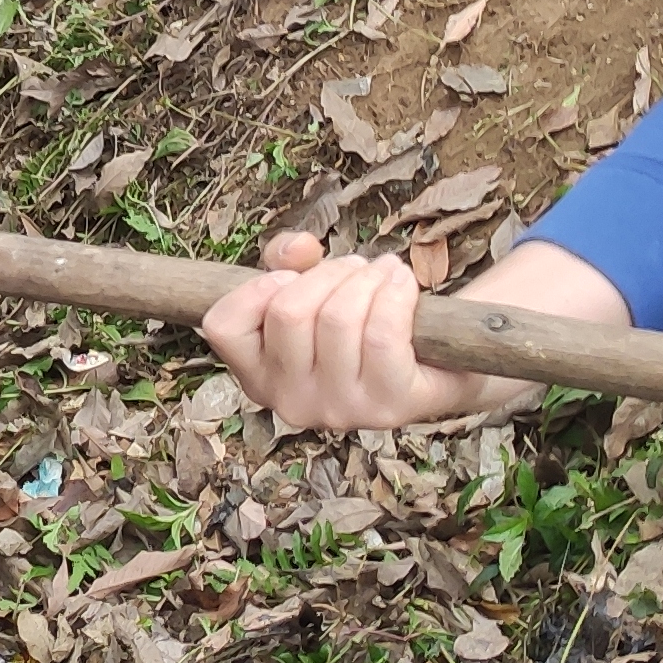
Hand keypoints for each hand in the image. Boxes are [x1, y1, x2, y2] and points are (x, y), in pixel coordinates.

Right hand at [200, 233, 626, 432]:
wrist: (438, 361)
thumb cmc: (362, 319)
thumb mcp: (310, 287)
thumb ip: (286, 260)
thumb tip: (298, 250)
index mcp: (259, 377)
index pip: (223, 326)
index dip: (258, 287)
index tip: (293, 278)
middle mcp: (292, 404)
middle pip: (289, 311)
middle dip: (329, 273)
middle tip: (356, 270)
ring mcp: (342, 411)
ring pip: (338, 318)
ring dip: (366, 277)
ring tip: (383, 275)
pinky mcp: (392, 406)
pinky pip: (383, 332)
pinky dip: (395, 291)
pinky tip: (403, 282)